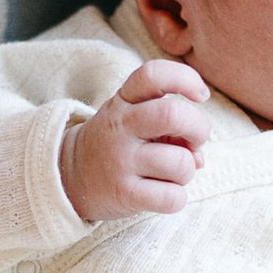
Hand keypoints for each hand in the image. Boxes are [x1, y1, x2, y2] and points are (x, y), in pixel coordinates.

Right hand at [60, 60, 210, 220]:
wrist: (72, 176)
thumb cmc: (119, 143)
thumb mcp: (135, 119)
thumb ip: (171, 125)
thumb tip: (198, 156)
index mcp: (124, 100)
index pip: (154, 74)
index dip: (186, 79)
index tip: (200, 95)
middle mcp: (121, 126)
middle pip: (173, 114)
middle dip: (199, 129)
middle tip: (194, 141)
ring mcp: (121, 160)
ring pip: (181, 163)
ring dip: (188, 170)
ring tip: (171, 173)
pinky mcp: (124, 194)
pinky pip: (172, 198)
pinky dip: (178, 198)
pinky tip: (164, 193)